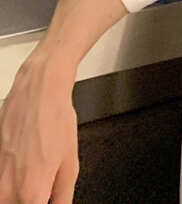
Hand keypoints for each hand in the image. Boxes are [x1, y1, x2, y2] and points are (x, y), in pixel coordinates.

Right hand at [0, 56, 78, 203]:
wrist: (38, 92)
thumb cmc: (55, 120)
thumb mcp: (71, 163)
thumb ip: (63, 197)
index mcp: (31, 193)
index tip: (49, 198)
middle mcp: (6, 191)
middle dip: (34, 198)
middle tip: (46, 182)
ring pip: (9, 199)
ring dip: (24, 193)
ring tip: (38, 168)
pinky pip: (3, 185)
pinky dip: (15, 180)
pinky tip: (28, 161)